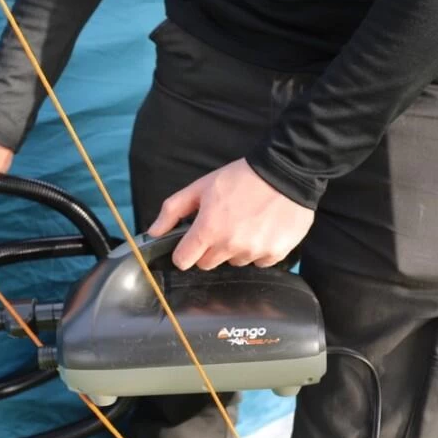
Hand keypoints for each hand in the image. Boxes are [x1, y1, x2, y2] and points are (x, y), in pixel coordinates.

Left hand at [146, 158, 313, 269]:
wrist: (285, 173)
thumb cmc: (240, 178)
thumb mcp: (199, 188)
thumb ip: (172, 211)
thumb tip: (153, 232)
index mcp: (208, 230)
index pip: (183, 261)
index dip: (184, 252)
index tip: (190, 244)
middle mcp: (231, 246)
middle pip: (207, 264)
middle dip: (209, 249)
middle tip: (220, 226)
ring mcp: (254, 252)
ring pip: (234, 262)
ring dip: (234, 249)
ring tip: (244, 223)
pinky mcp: (276, 253)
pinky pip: (259, 262)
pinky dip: (258, 250)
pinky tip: (261, 229)